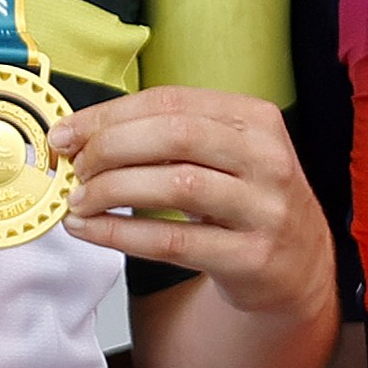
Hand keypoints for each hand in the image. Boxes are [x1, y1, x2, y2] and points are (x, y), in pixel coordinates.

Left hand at [51, 86, 330, 322]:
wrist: (299, 265)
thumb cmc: (247, 200)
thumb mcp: (225, 154)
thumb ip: (167, 138)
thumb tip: (84, 135)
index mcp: (255, 119)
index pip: (171, 102)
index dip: (109, 115)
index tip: (68, 133)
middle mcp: (267, 159)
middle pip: (174, 136)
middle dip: (110, 148)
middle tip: (75, 166)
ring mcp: (265, 209)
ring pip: (175, 186)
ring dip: (112, 190)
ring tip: (78, 200)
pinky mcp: (252, 257)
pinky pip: (174, 241)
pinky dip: (121, 234)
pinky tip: (91, 230)